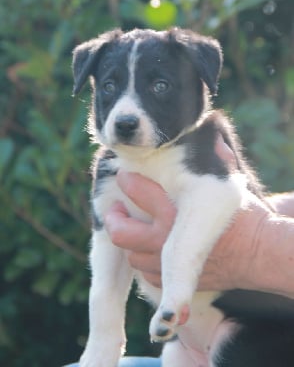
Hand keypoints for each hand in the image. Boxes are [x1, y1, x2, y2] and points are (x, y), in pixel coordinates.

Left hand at [105, 135, 293, 295]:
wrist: (258, 252)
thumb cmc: (243, 215)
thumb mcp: (227, 181)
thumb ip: (212, 157)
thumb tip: (207, 129)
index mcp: (174, 210)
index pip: (135, 189)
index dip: (126, 180)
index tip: (125, 176)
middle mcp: (165, 238)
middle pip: (120, 231)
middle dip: (114, 217)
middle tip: (117, 209)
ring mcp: (167, 264)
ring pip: (130, 254)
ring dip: (131, 241)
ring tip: (136, 228)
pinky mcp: (175, 279)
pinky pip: (147, 274)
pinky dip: (148, 261)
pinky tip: (154, 249)